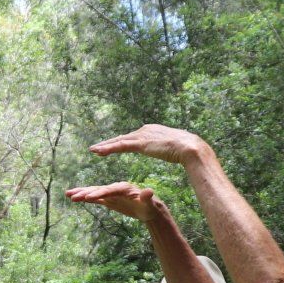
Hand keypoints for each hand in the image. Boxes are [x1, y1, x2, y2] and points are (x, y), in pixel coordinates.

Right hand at [65, 181, 159, 221]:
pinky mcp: (109, 199)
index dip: (99, 193)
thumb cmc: (149, 206)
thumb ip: (147, 197)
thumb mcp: (149, 203)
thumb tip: (148, 191)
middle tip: (72, 195)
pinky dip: (85, 198)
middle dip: (86, 192)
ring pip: (94, 192)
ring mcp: (111, 194)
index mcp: (124, 188)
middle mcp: (115, 189)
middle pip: (98, 190)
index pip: (109, 190)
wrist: (148, 208)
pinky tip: (75, 198)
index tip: (89, 197)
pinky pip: (95, 198)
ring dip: (81, 193)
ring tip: (68, 194)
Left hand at [87, 123, 209, 165]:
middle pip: (122, 138)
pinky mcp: (140, 144)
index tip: (112, 145)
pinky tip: (98, 152)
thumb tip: (168, 149)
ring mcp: (142, 136)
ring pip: (119, 142)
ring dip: (105, 147)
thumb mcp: (172, 147)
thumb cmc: (185, 149)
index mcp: (151, 131)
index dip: (120, 142)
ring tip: (93, 151)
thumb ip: (166, 147)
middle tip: (96, 148)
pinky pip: (120, 146)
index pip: (132, 137)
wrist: (190, 147)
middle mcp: (145, 130)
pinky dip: (109, 149)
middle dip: (109, 143)